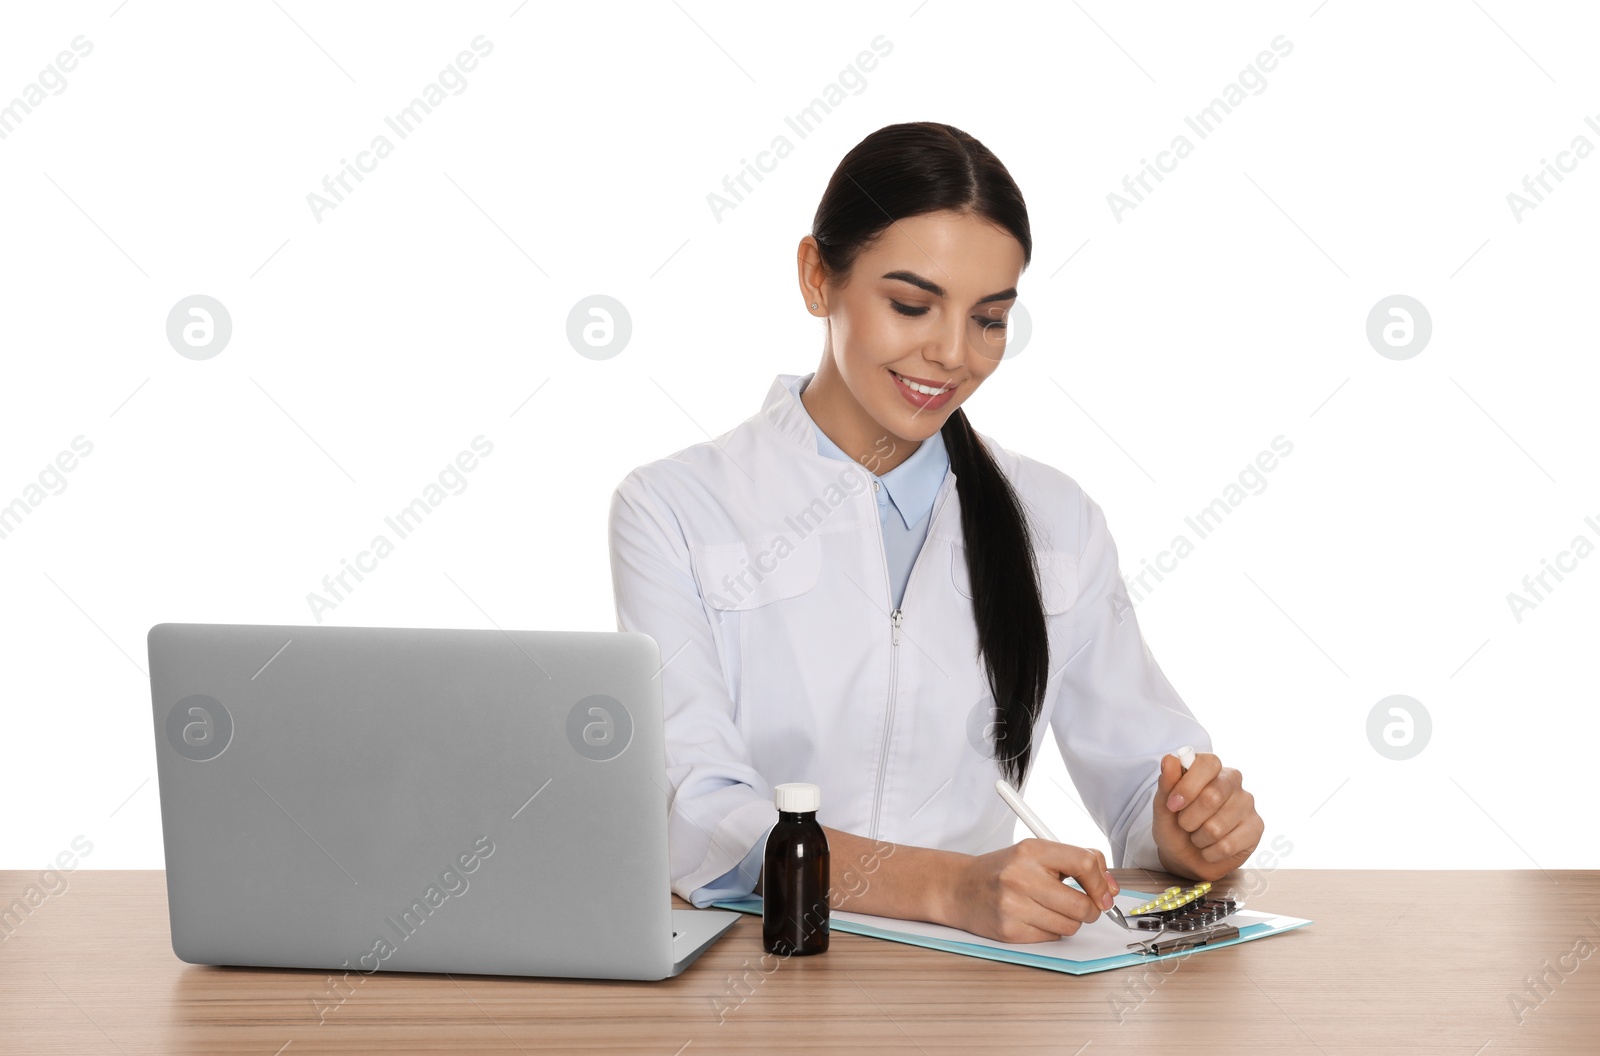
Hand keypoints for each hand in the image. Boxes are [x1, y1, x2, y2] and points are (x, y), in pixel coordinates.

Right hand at [938, 839, 1119, 943]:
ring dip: (1069, 921)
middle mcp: (1020, 876)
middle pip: (1081, 904)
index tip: (1105, 893)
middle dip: (1090, 910)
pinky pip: (1051, 938)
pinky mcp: (1009, 931)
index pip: (1083, 862)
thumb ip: (1074, 861)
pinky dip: (1050, 931)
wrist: (959, 888)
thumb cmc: (1002, 870)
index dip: (1101, 882)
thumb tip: (1109, 887)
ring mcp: (1013, 906)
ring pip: (1069, 926)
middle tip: (1082, 906)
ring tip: (1051, 909)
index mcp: (1031, 850)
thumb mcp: (1035, 853)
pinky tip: (1034, 918)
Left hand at [1151, 752, 1262, 880]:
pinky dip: (1210, 852)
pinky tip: (1210, 848)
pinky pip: (1227, 846)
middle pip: (1212, 797)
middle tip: (1184, 825)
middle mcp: (1232, 781)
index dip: (1188, 786)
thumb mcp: (1163, 806)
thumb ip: (1166, 783)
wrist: (1185, 857)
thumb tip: (1169, 759)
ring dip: (1198, 838)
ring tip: (1198, 836)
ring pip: (1217, 827)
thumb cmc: (1175, 826)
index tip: (1172, 805)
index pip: (1208, 764)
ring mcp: (1247, 803)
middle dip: (1188, 819)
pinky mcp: (1256, 827)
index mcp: (1210, 768)